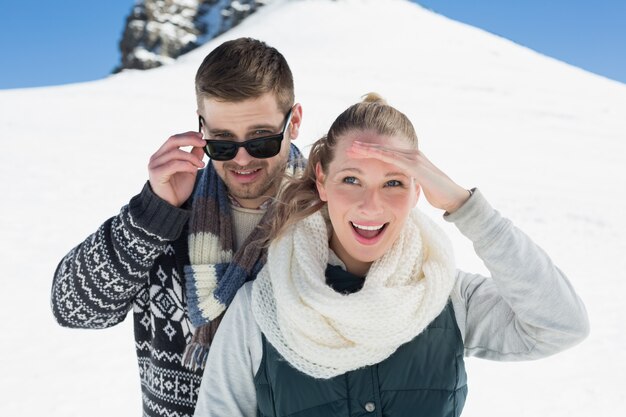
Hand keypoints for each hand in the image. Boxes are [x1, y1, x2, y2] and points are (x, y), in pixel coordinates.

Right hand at [148, 131, 205, 206]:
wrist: (170, 206)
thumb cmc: (177, 190)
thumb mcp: (190, 170)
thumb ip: (193, 157)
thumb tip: (201, 145)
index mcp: (162, 155)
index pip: (174, 138)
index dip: (188, 135)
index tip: (201, 136)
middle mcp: (156, 158)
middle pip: (173, 140)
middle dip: (190, 139)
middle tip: (203, 143)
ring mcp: (154, 165)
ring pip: (175, 153)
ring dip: (191, 157)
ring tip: (201, 164)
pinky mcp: (156, 174)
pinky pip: (173, 164)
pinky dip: (186, 164)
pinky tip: (194, 169)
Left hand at [347, 141, 469, 212]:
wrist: (453, 198)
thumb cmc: (437, 193)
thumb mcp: (417, 185)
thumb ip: (408, 181)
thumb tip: (399, 184)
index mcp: (410, 159)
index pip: (385, 153)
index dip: (369, 152)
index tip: (353, 153)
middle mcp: (412, 154)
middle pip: (383, 149)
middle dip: (365, 148)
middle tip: (348, 147)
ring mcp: (415, 158)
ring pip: (386, 151)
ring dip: (369, 149)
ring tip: (353, 148)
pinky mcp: (416, 166)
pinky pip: (395, 159)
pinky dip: (381, 155)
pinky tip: (369, 153)